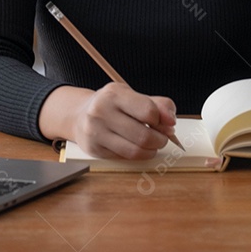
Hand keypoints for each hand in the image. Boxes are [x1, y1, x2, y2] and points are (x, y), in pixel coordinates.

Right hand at [46, 83, 176, 159]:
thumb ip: (157, 104)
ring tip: (152, 144)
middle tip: (162, 137)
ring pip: (135, 151)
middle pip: (144, 135)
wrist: (79, 115)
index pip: (148, 111)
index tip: (166, 123)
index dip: (163, 121)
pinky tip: (137, 147)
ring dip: (151, 150)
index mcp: (114, 94)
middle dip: (160, 140)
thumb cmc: (111, 105)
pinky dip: (138, 155)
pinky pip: (125, 157)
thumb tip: (171, 120)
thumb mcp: (132, 96)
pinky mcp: (95, 149)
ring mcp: (96, 132)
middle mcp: (101, 112)